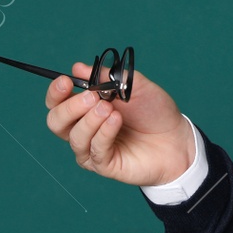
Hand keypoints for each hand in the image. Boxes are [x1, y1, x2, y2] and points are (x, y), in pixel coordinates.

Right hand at [45, 63, 194, 187]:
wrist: (177, 137)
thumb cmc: (154, 111)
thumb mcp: (134, 85)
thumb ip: (108, 76)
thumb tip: (78, 67)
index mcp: (85, 108)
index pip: (56, 102)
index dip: (56, 92)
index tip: (66, 81)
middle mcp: (83, 129)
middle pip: (56, 121)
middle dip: (70, 107)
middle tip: (93, 97)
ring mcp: (92, 149)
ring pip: (74, 137)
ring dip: (90, 120)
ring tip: (111, 109)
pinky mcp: (105, 165)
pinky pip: (94, 150)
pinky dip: (103, 133)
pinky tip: (116, 121)